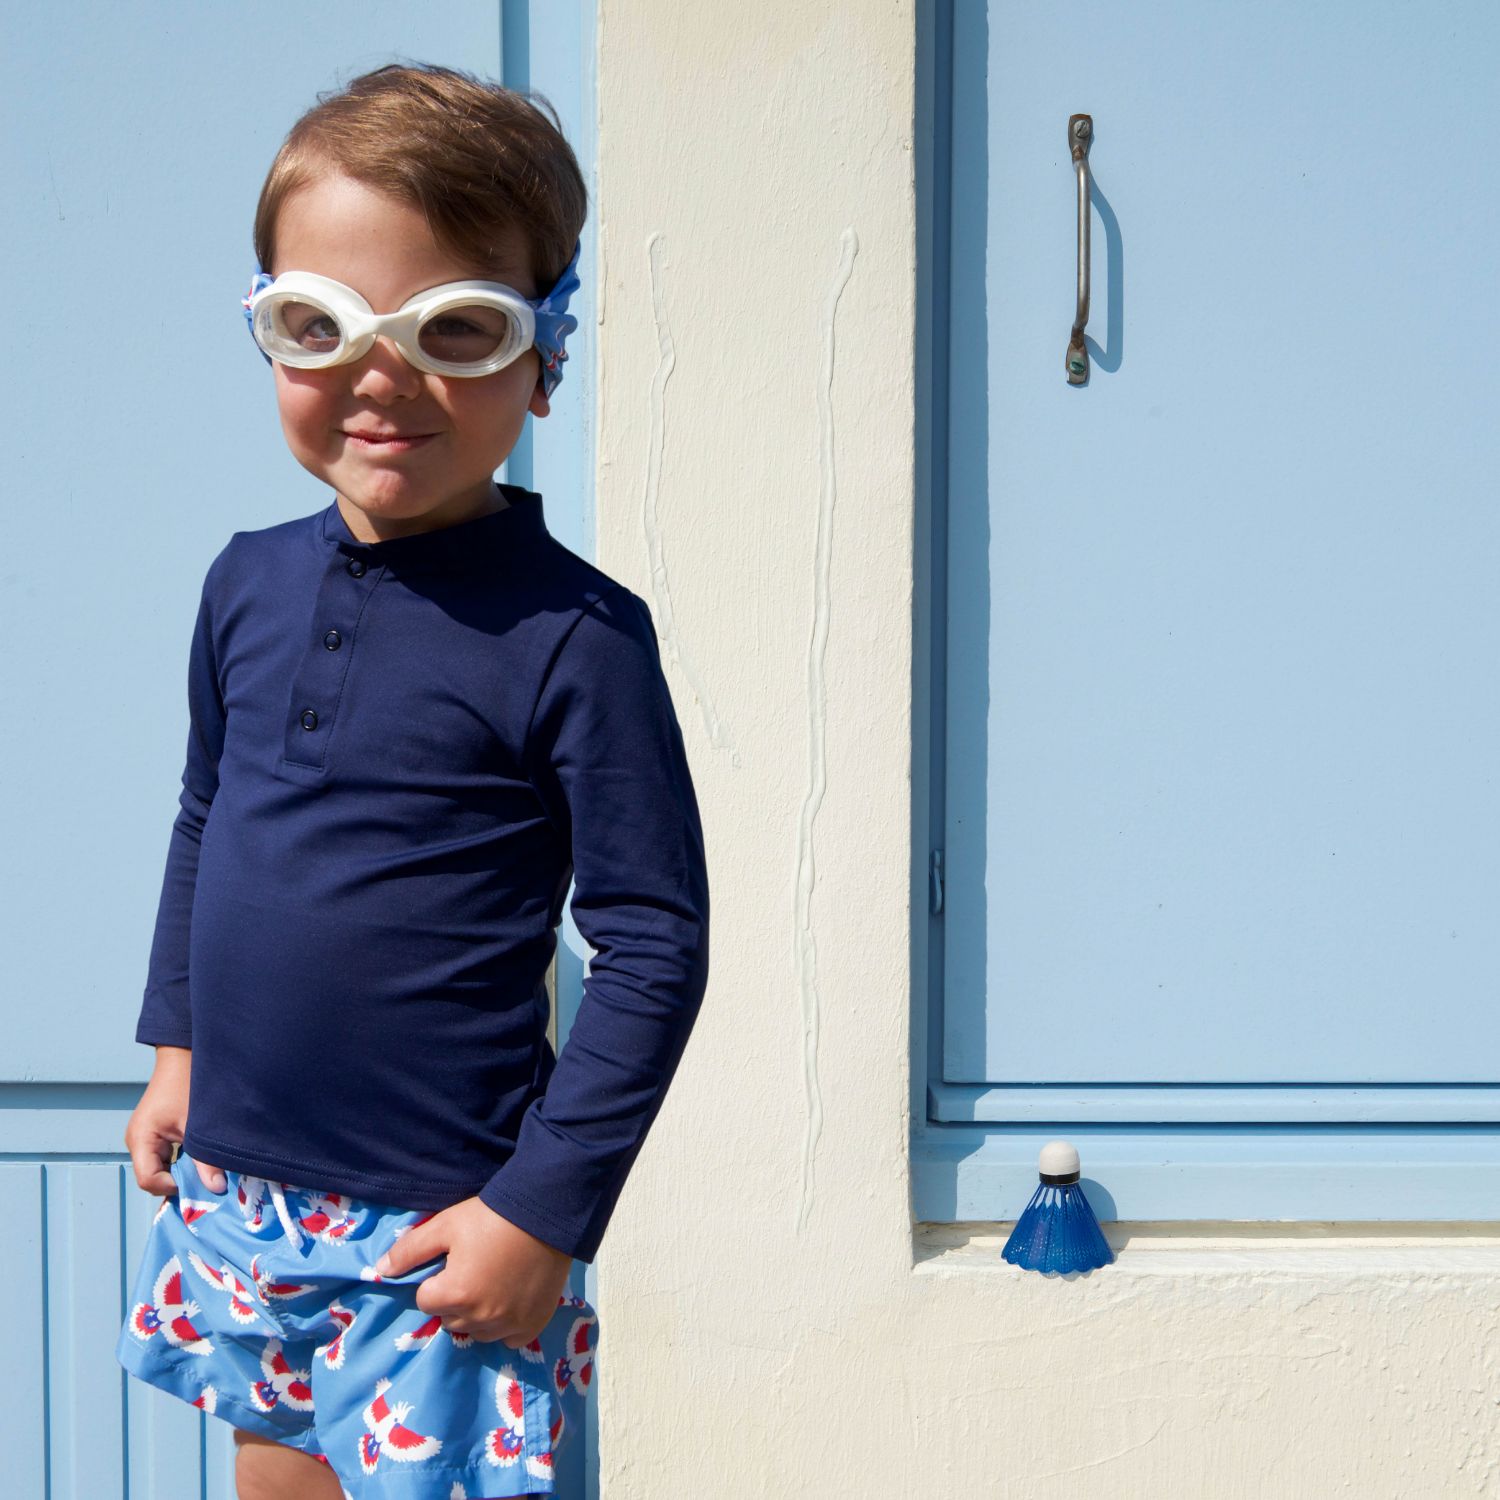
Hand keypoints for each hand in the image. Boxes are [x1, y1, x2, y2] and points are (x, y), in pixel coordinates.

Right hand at [123, 1045, 230, 1195]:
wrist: (184, 1056)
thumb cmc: (188, 1084)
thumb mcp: (199, 1126)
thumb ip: (206, 1160)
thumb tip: (217, 1189)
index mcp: (141, 1139)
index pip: (149, 1180)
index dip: (173, 1186)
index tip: (200, 1181)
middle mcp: (137, 1142)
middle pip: (153, 1178)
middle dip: (179, 1182)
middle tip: (206, 1179)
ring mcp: (144, 1138)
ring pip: (160, 1169)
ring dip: (182, 1171)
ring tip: (204, 1168)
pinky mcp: (154, 1134)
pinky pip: (164, 1158)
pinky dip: (181, 1161)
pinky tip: (200, 1158)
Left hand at [372, 1197, 573, 1348]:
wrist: (546, 1214)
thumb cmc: (492, 1218)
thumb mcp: (445, 1225)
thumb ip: (409, 1250)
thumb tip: (379, 1271)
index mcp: (454, 1295)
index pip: (425, 1301)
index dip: (436, 1280)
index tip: (453, 1262)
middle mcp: (480, 1318)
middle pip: (450, 1319)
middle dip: (454, 1300)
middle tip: (472, 1270)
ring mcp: (508, 1325)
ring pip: (477, 1332)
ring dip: (477, 1315)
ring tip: (492, 1283)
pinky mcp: (532, 1326)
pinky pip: (508, 1339)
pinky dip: (506, 1325)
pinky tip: (511, 1299)